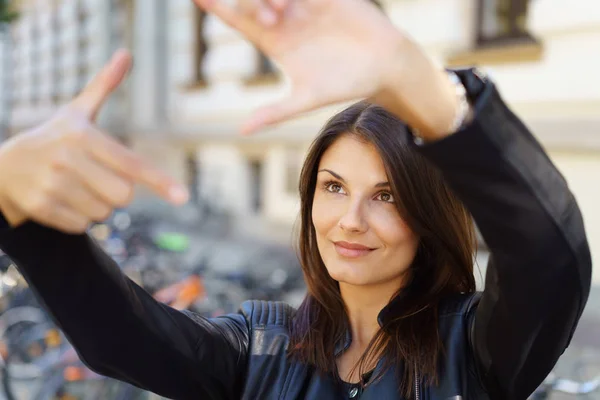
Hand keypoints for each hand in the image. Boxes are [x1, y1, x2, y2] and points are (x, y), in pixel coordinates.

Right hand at [0, 50, 188, 233]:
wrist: (3, 166)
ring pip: (103, 213)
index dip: (160, 181)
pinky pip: (82, 225)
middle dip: (118, 192)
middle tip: (96, 178)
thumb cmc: (54, 138)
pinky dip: (78, 218)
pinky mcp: (41, 207)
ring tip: (75, 187)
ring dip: (97, 206)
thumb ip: (103, 86)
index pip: (131, 164)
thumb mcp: (76, 112)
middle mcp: (67, 159)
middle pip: (123, 195)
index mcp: (83, 136)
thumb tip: (126, 54)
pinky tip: (62, 200)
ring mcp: (52, 185)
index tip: (183, 197)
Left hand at [193, 0, 458, 136]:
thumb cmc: (344, 84)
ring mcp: (304, 4)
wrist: (383, 66)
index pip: (238, 21)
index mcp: (274, 42)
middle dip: (251, 1)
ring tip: (282, 6)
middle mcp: (285, 19)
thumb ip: (275, 112)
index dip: (217, 7)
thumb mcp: (306, 98)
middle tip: (271, 16)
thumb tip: (242, 131)